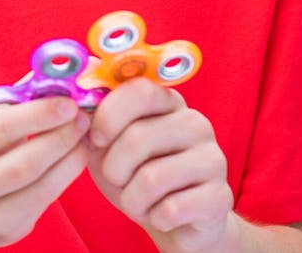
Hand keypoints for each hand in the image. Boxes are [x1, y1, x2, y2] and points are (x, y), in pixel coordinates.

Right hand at [0, 96, 89, 248]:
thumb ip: (12, 99)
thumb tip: (57, 73)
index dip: (37, 114)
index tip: (67, 101)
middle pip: (21, 164)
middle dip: (59, 136)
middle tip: (82, 116)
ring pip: (38, 188)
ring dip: (69, 157)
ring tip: (83, 134)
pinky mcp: (2, 235)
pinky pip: (42, 203)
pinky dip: (64, 176)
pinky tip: (73, 156)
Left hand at [86, 78, 233, 251]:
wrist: (174, 221)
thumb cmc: (135, 173)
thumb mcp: (109, 142)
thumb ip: (96, 112)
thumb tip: (80, 80)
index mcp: (168, 102)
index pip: (140, 90)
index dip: (110, 114)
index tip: (97, 138)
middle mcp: (194, 123)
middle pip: (138, 137)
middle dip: (113, 167)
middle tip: (117, 179)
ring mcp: (212, 158)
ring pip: (152, 178)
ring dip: (132, 199)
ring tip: (136, 200)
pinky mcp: (220, 196)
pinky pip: (171, 209)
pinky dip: (155, 218)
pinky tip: (161, 214)